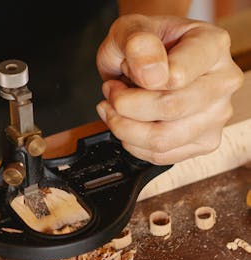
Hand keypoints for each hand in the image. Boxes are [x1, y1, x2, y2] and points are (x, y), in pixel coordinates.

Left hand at [96, 15, 242, 164]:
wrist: (145, 60)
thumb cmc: (142, 45)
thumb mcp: (130, 29)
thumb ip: (137, 42)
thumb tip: (152, 74)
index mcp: (212, 46)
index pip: (177, 76)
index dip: (139, 79)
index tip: (124, 69)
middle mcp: (222, 81)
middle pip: (170, 109)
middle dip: (125, 105)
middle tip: (111, 91)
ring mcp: (216, 116)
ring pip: (162, 140)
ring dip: (124, 127)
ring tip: (115, 108)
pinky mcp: (203, 142)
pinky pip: (161, 156)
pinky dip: (132, 144)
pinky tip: (127, 124)